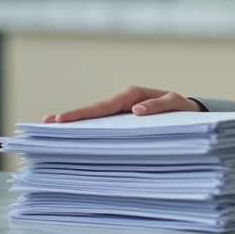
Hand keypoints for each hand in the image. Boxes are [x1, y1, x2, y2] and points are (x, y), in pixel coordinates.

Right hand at [42, 85, 204, 122]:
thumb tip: (136, 111)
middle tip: (45, 124)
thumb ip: (159, 107)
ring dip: (77, 124)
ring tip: (52, 132)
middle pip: (93, 112)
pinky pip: (104, 125)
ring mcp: (121, 111)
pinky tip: (75, 138)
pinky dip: (90, 130)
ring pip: (96, 119)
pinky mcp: (123, 120)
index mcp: (132, 95)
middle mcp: (123, 101)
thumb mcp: (175, 104)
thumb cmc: (182, 108)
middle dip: (71, 118)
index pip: (102, 106)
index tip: (61, 119)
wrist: (188, 111)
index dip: (82, 114)